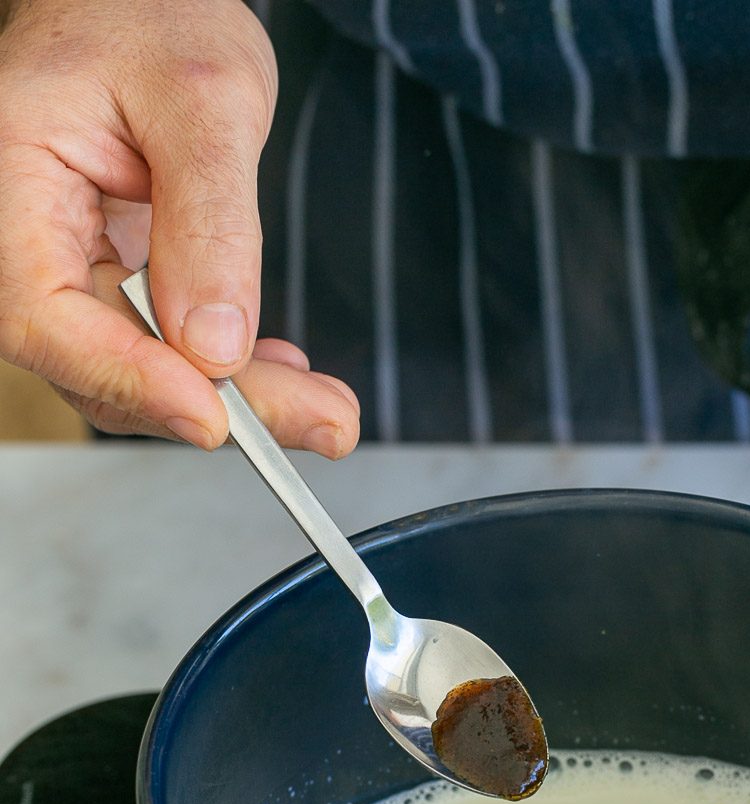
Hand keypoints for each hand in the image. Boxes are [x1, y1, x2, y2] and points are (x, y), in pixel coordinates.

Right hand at [0, 0, 358, 453]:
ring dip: (238, 400)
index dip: (128, 377)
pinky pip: (163, 349)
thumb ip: (212, 223)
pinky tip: (286, 371)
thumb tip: (215, 343)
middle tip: (320, 423)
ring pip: (140, 369)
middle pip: (102, 360)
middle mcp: (25, 235)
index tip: (211, 413)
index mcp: (8, 175)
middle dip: (217, 404)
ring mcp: (70, 265)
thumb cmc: (155, 14)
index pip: (43, 315)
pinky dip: (231, 370)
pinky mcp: (116, 281)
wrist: (151, 0)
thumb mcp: (206, 100)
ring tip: (325, 408)